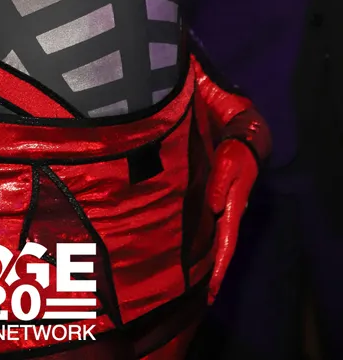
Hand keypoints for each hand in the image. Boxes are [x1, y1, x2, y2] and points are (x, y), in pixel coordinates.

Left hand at [206, 139, 257, 303]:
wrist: (244, 144)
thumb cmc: (234, 153)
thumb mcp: (226, 165)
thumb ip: (218, 185)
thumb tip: (212, 207)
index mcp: (232, 209)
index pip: (226, 245)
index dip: (219, 268)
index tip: (213, 289)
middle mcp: (229, 215)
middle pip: (222, 250)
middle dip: (215, 273)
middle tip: (206, 298)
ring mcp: (224, 211)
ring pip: (216, 242)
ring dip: (210, 262)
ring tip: (200, 284)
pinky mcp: (219, 204)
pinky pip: (212, 230)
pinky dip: (206, 245)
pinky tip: (197, 253)